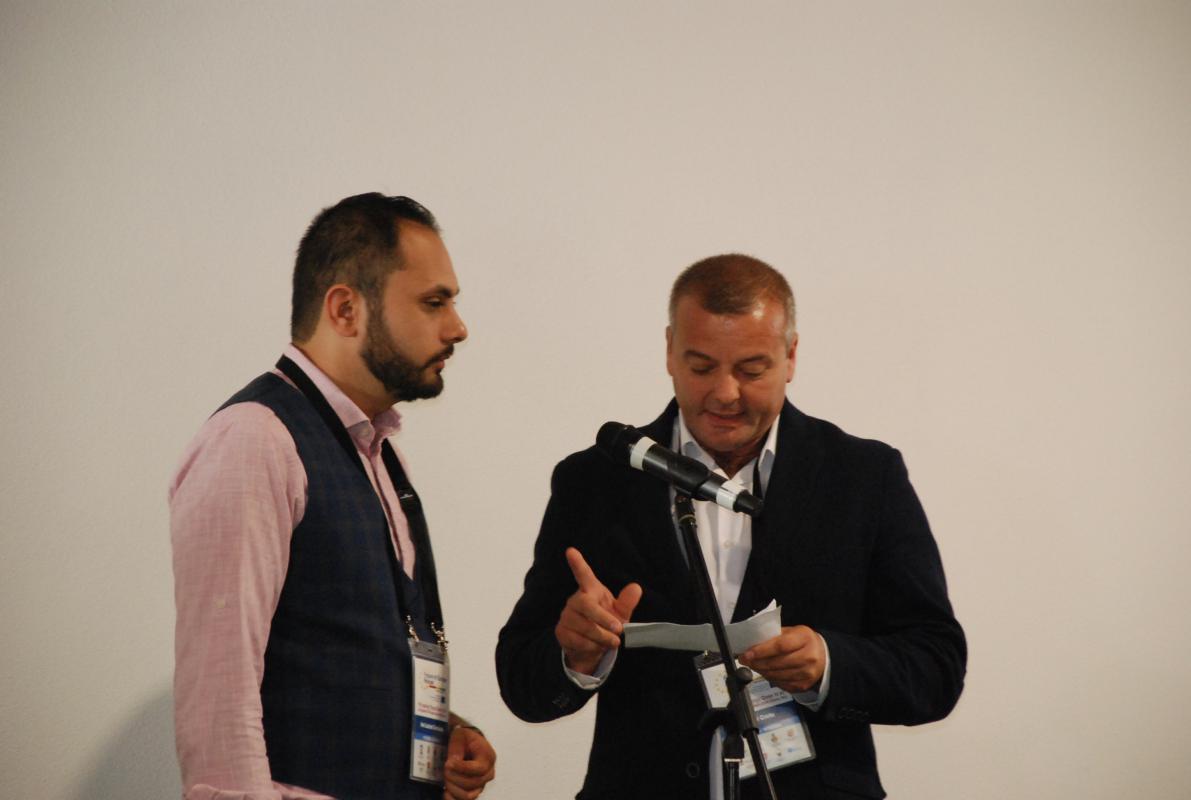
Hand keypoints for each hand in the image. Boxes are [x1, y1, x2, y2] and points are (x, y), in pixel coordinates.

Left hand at [443, 724, 494, 799]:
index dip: (462, 768)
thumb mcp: (460, 736)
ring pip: (468, 795)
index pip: (478, 769)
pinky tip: (445, 791)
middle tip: (445, 767)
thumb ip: (457, 748)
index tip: (448, 763)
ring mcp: (482, 784)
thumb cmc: (465, 739)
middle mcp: (488, 773)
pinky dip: (453, 798)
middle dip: (454, 776)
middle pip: (472, 783)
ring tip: (446, 776)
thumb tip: (453, 763)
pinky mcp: (473, 792)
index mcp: (488, 757)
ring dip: (453, 787)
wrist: (468, 743)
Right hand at [554, 547, 641, 674]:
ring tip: (613, 641)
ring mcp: (566, 616)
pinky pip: (578, 640)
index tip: (570, 551)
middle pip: (585, 604)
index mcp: (591, 591)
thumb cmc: (607, 625)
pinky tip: (597, 647)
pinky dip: (593, 647)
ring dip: (602, 637)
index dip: (577, 563)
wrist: (592, 649)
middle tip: (619, 629)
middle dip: (603, 618)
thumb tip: (636, 588)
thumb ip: (627, 602)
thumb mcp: (620, 614)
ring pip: (584, 626)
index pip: (583, 575)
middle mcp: (575, 600)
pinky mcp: (561, 632)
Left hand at [739, 626, 825, 693]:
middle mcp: (809, 657)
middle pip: (777, 663)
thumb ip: (774, 636)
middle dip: (757, 662)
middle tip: (744, 660)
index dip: (762, 651)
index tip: (747, 653)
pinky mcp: (804, 685)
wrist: (823, 656)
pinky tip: (764, 672)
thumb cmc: (802, 641)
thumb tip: (751, 643)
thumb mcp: (792, 631)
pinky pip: (781, 684)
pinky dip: (769, 678)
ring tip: (752, 665)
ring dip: (761, 671)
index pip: (780, 646)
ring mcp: (807, 673)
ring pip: (777, 675)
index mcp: (805, 638)